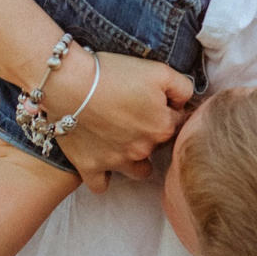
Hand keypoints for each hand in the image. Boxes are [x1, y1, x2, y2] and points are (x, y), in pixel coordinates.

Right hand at [57, 52, 194, 191]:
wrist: (71, 83)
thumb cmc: (114, 74)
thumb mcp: (159, 71)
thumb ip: (182, 88)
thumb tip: (185, 103)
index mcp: (163, 127)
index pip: (178, 122)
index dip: (167, 108)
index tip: (151, 99)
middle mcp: (144, 149)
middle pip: (157, 145)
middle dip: (151, 133)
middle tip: (132, 113)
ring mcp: (117, 161)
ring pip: (138, 171)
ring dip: (135, 161)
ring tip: (123, 142)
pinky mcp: (91, 167)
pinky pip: (101, 185)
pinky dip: (102, 177)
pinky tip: (101, 164)